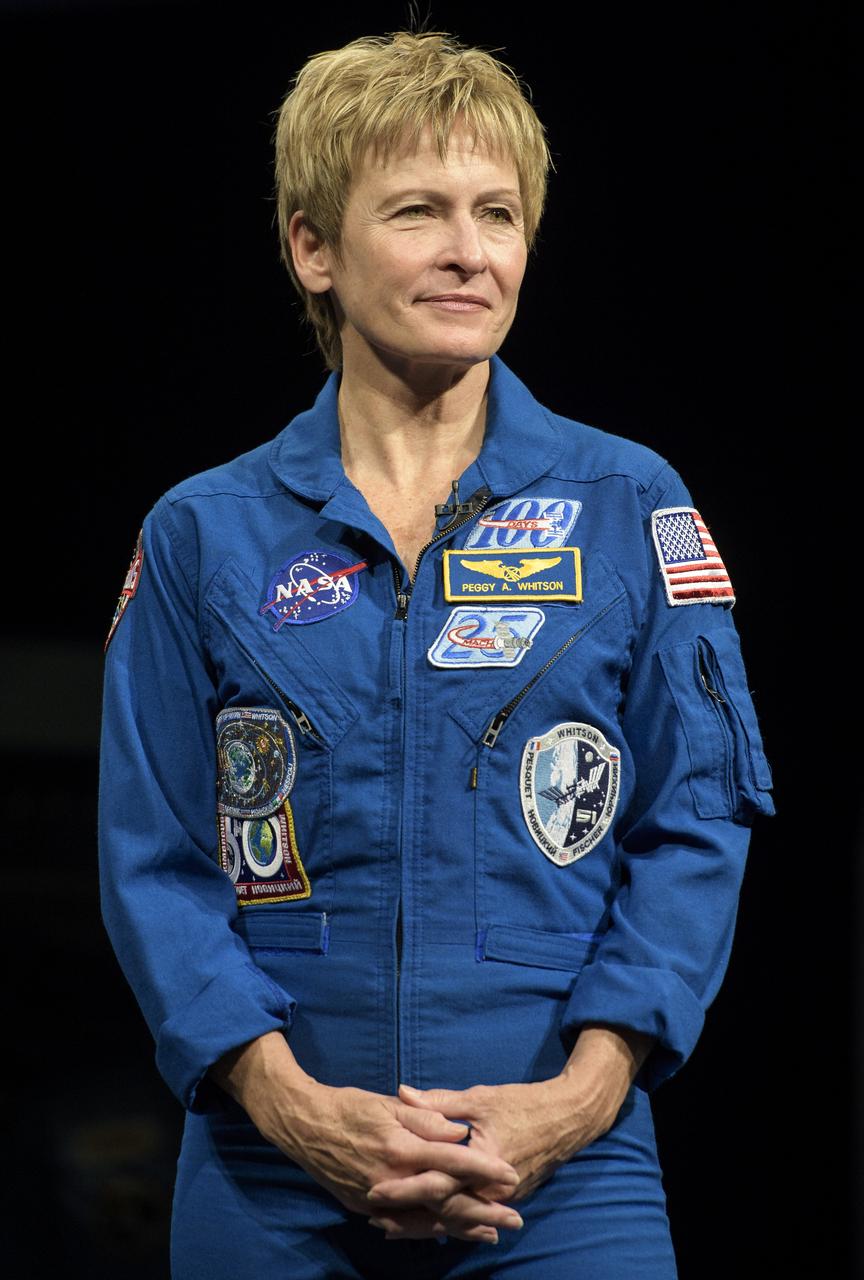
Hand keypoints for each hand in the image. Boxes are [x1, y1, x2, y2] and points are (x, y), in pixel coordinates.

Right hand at [211, 1032, 518, 1241]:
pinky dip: (429, 1230)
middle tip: (514, 1219)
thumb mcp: (389, 1104)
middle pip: (446, 1199)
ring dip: (462, 1227)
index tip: (510, 1175)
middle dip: (483, 1211)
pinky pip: (404, 1224)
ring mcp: (378, 1198)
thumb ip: (427, 1118)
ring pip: (428, 1219)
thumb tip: (460, 1132)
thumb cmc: (349, 1107)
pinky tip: (449, 1234)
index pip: (452, 1160)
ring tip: (491, 1233)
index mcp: (400, 1146)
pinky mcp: (366, 1206)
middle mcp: (392, 1179)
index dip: (483, 1169)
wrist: (304, 1126)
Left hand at [366, 1025, 653, 1235]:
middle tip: (374, 1216)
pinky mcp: (505, 1200)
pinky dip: (447, 1221)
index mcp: (485, 1164)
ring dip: (424, 1224)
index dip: (405, 1188)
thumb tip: (402, 1094)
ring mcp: (502, 1199)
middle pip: (444, 1210)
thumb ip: (438, 1103)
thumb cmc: (522, 1104)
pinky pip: (471, 1216)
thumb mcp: (479, 1099)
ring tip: (391, 1227)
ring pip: (457, 1219)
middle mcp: (494, 1190)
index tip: (375, 1188)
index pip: (438, 1183)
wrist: (567, 1118)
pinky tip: (426, 1224)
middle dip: (409, 1216)